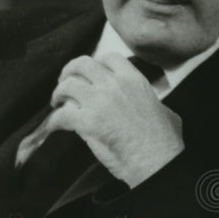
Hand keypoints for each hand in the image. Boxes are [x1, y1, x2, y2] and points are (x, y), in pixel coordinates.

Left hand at [45, 53, 183, 186]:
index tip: (91, 74)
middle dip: (70, 71)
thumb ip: (149, 100)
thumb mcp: (164, 109)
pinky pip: (61, 115)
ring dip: (59, 93)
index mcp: (134, 80)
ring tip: (57, 102)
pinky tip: (54, 126)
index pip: (109, 58)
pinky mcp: (87, 122)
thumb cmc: (165, 140)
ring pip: (67, 86)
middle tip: (66, 81)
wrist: (157, 159)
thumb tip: (151, 104)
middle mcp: (114, 85)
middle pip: (82, 64)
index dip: (96, 64)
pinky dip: (53, 120)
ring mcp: (99, 102)